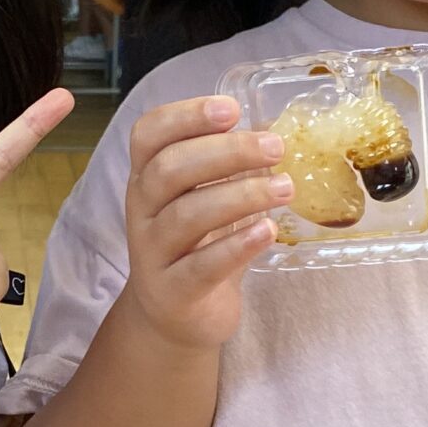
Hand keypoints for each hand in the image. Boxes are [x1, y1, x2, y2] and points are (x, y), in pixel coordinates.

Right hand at [122, 95, 289, 352]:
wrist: (173, 317)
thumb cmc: (196, 246)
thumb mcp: (203, 199)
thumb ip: (228, 167)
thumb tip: (274, 129)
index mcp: (148, 177)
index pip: (149, 134)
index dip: (186, 116)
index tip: (231, 109)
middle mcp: (143, 210)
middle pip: (170, 169)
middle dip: (225, 152)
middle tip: (275, 147)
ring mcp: (153, 252)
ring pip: (186, 216)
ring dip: (240, 196)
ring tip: (285, 188)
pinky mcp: (173, 292)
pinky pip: (201, 266)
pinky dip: (236, 246)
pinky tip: (268, 232)